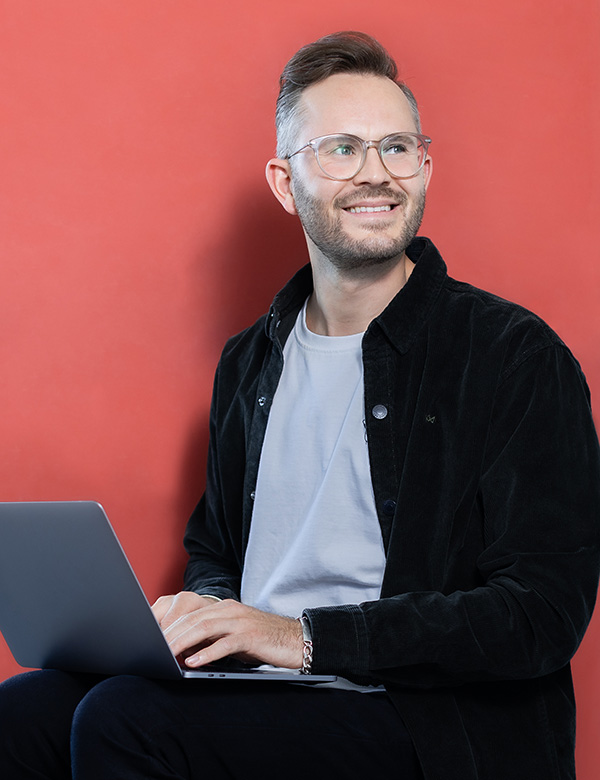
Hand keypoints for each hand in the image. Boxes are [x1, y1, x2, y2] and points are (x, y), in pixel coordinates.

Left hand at [151, 592, 302, 669]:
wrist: (297, 639)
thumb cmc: (262, 641)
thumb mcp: (233, 637)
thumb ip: (210, 639)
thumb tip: (182, 650)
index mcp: (224, 608)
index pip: (190, 614)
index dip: (170, 625)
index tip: (152, 639)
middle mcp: (231, 611)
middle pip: (193, 619)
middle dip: (170, 634)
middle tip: (151, 649)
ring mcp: (241, 621)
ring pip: (205, 628)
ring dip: (183, 642)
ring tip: (166, 655)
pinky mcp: (251, 635)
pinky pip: (225, 643)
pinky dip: (208, 652)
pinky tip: (194, 662)